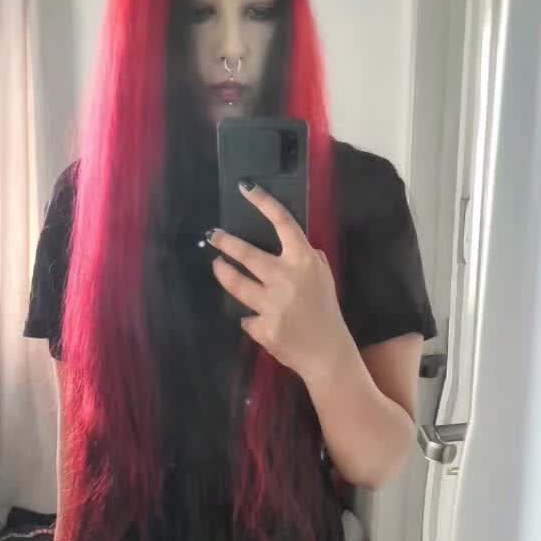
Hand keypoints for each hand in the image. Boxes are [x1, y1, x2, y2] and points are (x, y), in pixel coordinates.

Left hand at [206, 182, 355, 382]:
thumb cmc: (325, 311)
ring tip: (218, 266)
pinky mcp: (263, 326)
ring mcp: (273, 303)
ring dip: (223, 272)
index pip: (283, 222)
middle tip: (213, 236)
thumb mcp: (323, 278)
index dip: (263, 202)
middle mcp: (286, 278)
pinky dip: (250, 317)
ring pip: (237, 283)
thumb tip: (291, 244)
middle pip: (247, 253)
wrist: (327, 352)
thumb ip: (308, 259)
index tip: (246, 188)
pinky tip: (257, 319)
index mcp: (304, 261)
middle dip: (225, 243)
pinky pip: (246, 316)